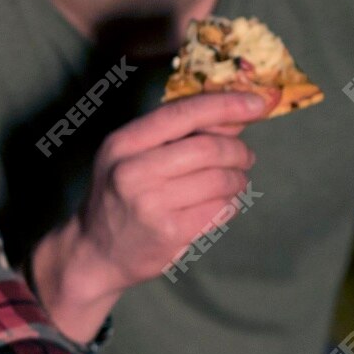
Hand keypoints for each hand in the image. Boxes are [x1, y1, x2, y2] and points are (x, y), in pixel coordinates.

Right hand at [32, 91, 264, 339]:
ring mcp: (151, 205)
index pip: (182, 112)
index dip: (225, 104)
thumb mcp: (131, 155)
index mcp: (123, 143)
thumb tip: (233, 116)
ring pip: (220, 180)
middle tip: (245, 157)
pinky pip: (220, 209)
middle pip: (208, 148)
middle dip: (238, 151)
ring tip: (234, 182)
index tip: (257, 102)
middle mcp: (133, 172)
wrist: (95, 251)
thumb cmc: (120, 195)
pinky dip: (231, 203)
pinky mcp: (170, 233)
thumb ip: (176, 133)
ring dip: (238, 179)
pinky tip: (222, 203)